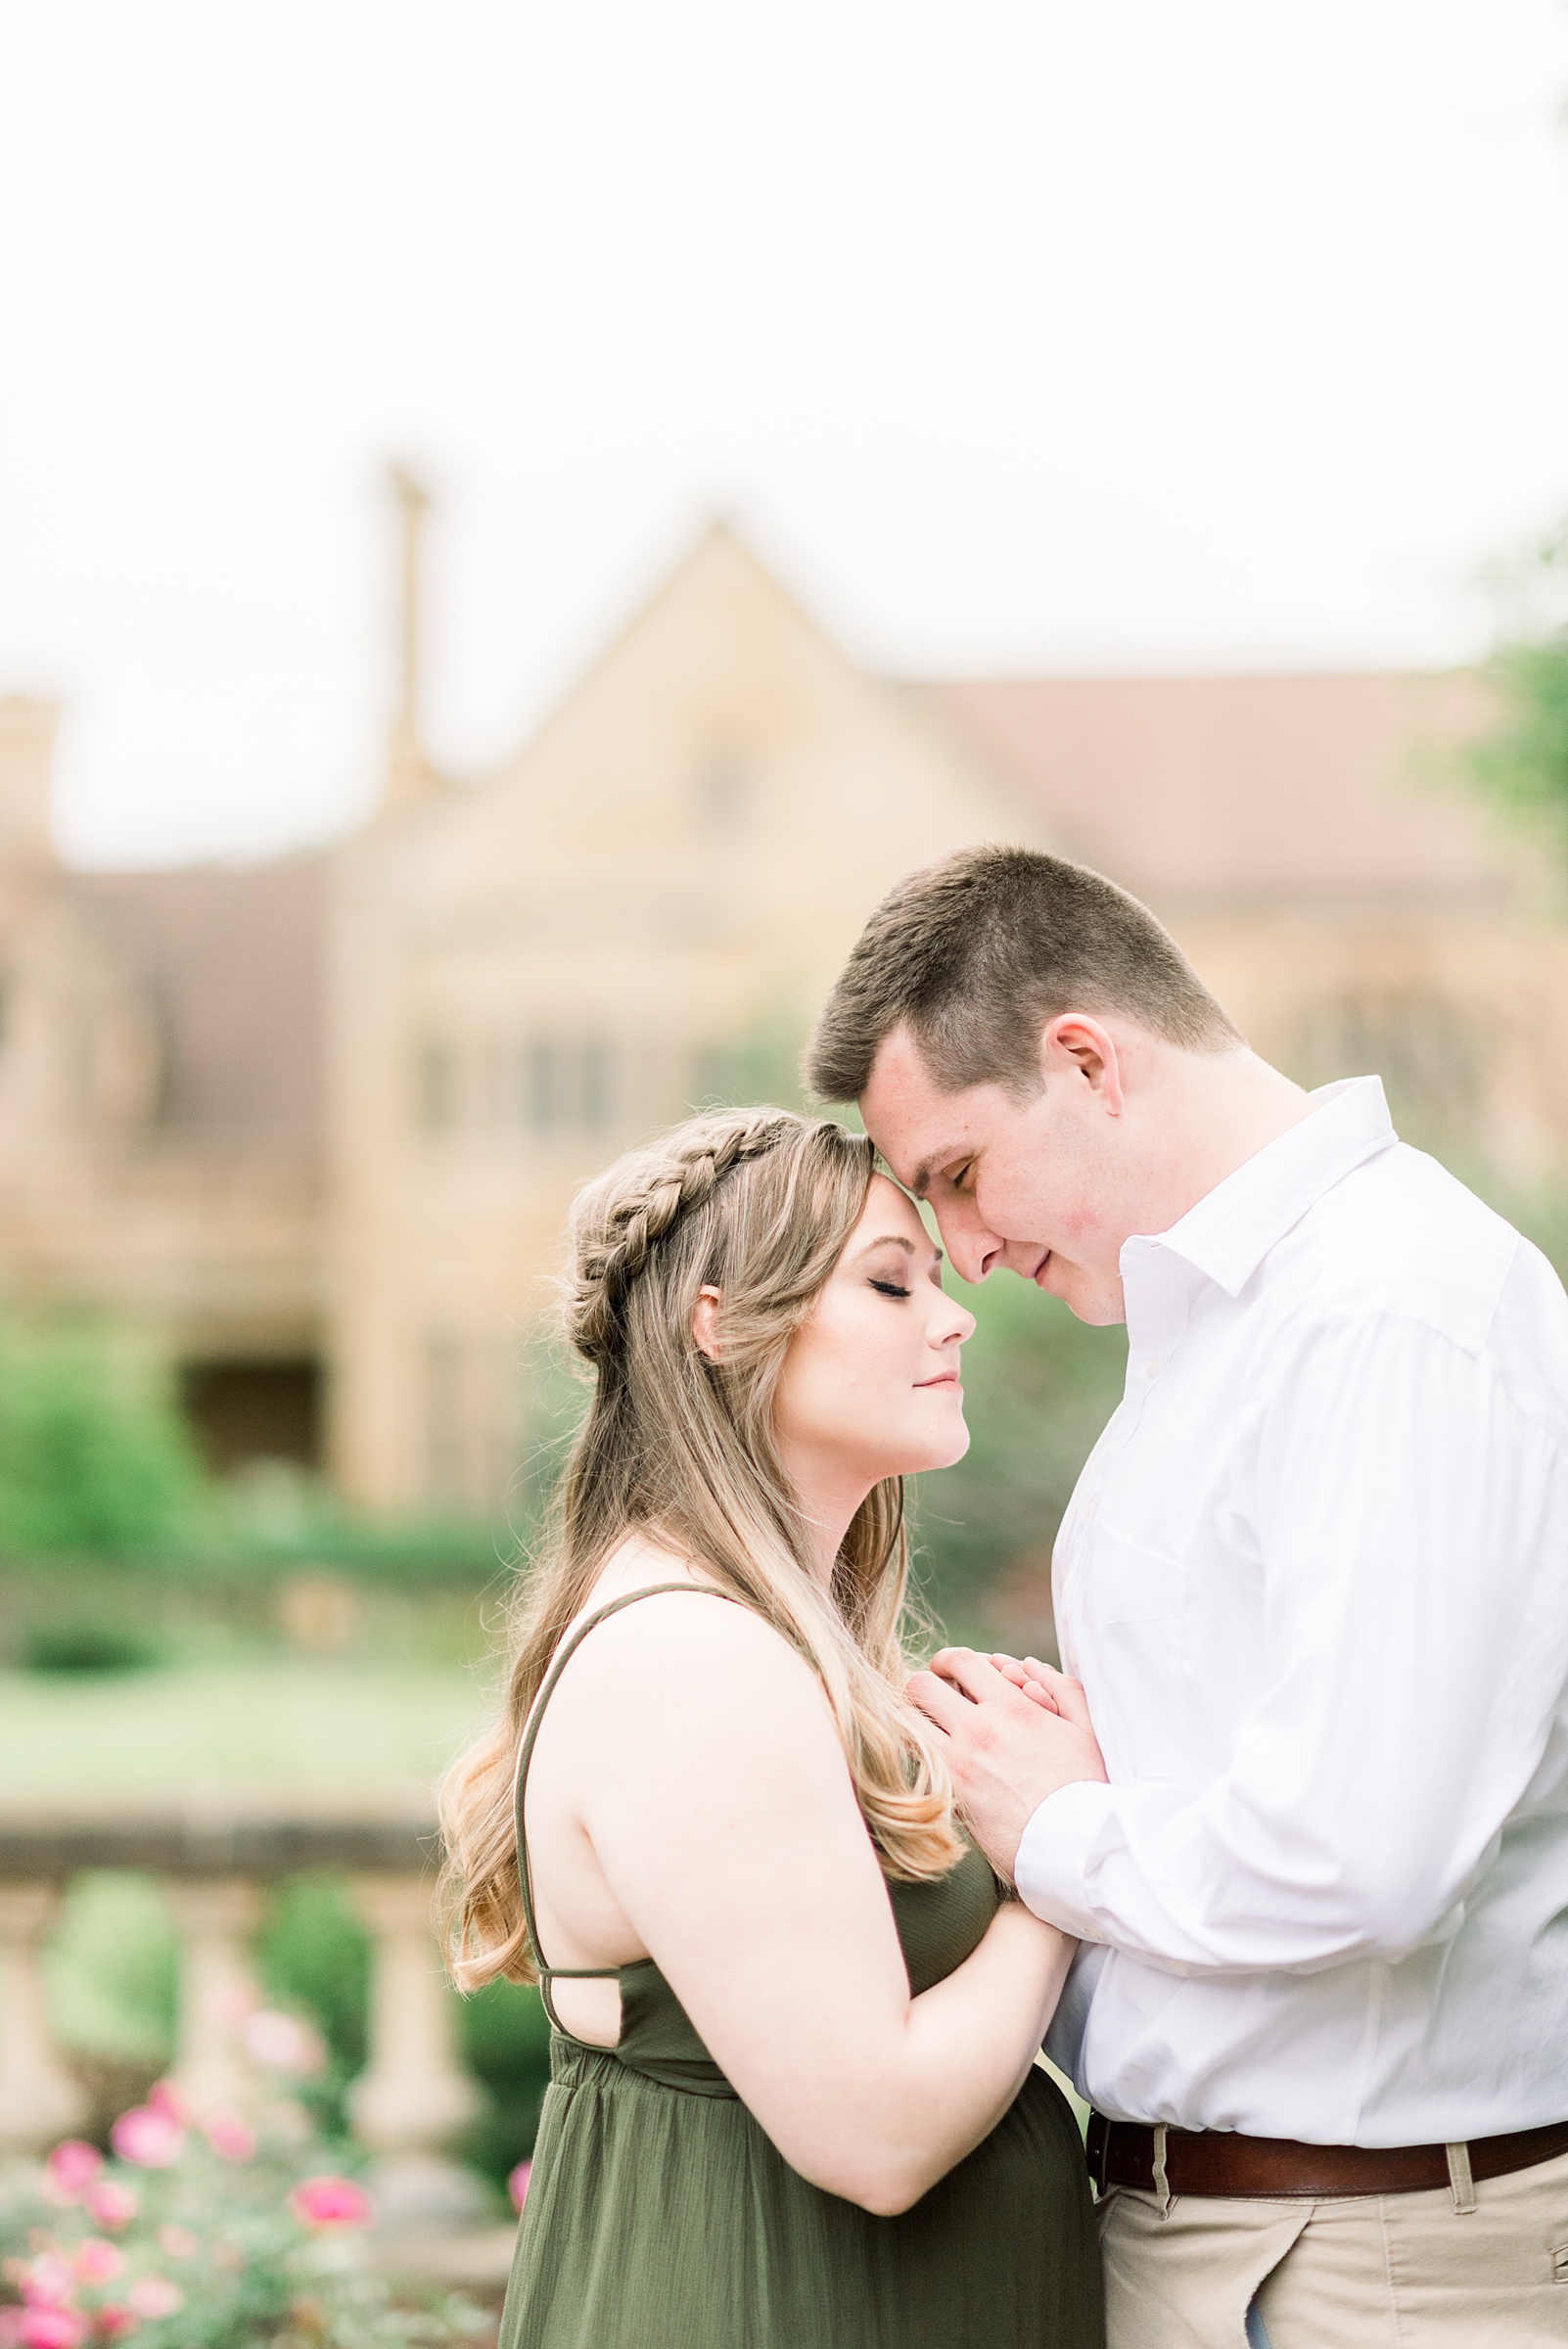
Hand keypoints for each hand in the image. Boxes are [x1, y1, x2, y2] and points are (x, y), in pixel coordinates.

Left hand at [907, 1648, 1107, 1884]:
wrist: (1073, 1846)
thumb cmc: (1082, 1788)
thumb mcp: (1085, 1729)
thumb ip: (1061, 1688)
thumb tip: (1029, 1665)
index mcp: (1012, 1706)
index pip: (960, 1660)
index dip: (948, 1661)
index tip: (948, 1672)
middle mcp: (980, 1728)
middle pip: (921, 1685)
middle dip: (921, 1687)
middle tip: (929, 1701)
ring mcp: (960, 1761)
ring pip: (905, 1721)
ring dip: (909, 1720)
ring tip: (923, 1729)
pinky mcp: (949, 1794)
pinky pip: (913, 1758)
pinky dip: (912, 1751)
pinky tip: (925, 1757)